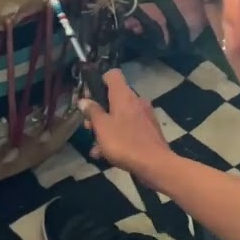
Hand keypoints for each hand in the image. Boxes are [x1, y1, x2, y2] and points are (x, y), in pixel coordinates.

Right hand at [78, 69, 174, 189]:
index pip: (112, 74)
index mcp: (124, 95)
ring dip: (106, 128)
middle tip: (89, 127)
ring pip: (120, 116)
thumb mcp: (102, 127)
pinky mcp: (149, 130)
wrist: (155, 164)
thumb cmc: (124, 142)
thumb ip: (92, 112)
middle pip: (114, 98)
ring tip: (96, 146)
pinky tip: (107, 154)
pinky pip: (129, 128)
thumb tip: (84, 100)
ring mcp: (145, 116)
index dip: (99, 81)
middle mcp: (136, 101)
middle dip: (99, 111)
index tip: (90, 97)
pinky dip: (118, 137)